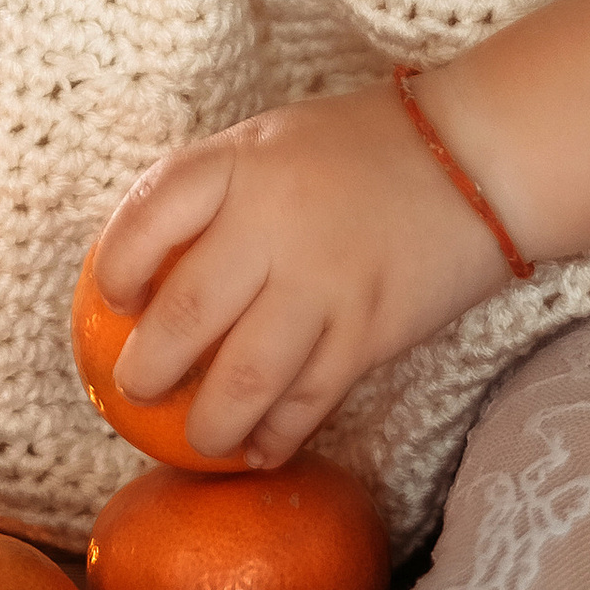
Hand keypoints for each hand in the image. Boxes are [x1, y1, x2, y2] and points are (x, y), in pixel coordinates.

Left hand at [92, 83, 514, 467]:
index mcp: (240, 163)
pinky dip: (277, 434)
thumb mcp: (272, 141)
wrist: (478, 157)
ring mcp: (324, 282)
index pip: (146, 217)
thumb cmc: (361, 146)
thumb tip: (150, 265)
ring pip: (242, 378)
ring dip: (208, 425)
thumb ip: (216, 191)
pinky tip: (260, 449)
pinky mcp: (370, 331)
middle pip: (183, 315)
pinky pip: (309, 400)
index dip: (115, 268)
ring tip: (198, 438)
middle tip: (135, 389)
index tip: (111, 300)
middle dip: (146, 371)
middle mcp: (273, 223)